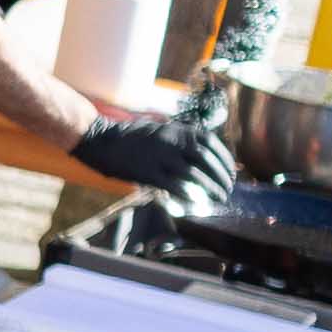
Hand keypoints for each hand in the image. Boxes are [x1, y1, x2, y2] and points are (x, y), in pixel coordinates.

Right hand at [67, 102, 229, 197]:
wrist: (101, 139)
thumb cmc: (130, 138)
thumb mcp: (160, 130)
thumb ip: (180, 141)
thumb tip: (202, 159)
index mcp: (177, 130)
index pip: (211, 143)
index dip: (225, 160)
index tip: (231, 172)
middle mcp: (172, 141)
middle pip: (206, 160)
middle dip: (221, 177)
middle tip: (227, 190)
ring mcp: (160, 157)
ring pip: (194, 175)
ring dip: (210, 188)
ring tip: (219, 198)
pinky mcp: (147, 173)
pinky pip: (174, 186)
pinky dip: (189, 195)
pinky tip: (197, 202)